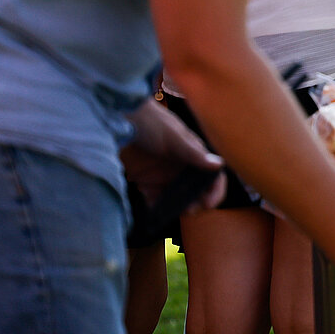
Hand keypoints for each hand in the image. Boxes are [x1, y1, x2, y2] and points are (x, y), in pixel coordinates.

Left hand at [120, 99, 226, 213]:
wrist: (115, 119)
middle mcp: (181, 165)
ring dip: (177, 207)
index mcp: (193, 154)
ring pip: (176, 197)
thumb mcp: (174, 137)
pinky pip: (154, 199)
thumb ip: (194, 153)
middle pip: (195, 190)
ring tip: (173, 213)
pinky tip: (156, 213)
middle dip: (196, 202)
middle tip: (189, 211)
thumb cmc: (149, 121)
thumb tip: (219, 165)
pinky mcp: (145, 181)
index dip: (214, 190)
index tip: (208, 204)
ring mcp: (163, 174)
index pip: (211, 174)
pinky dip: (157, 208)